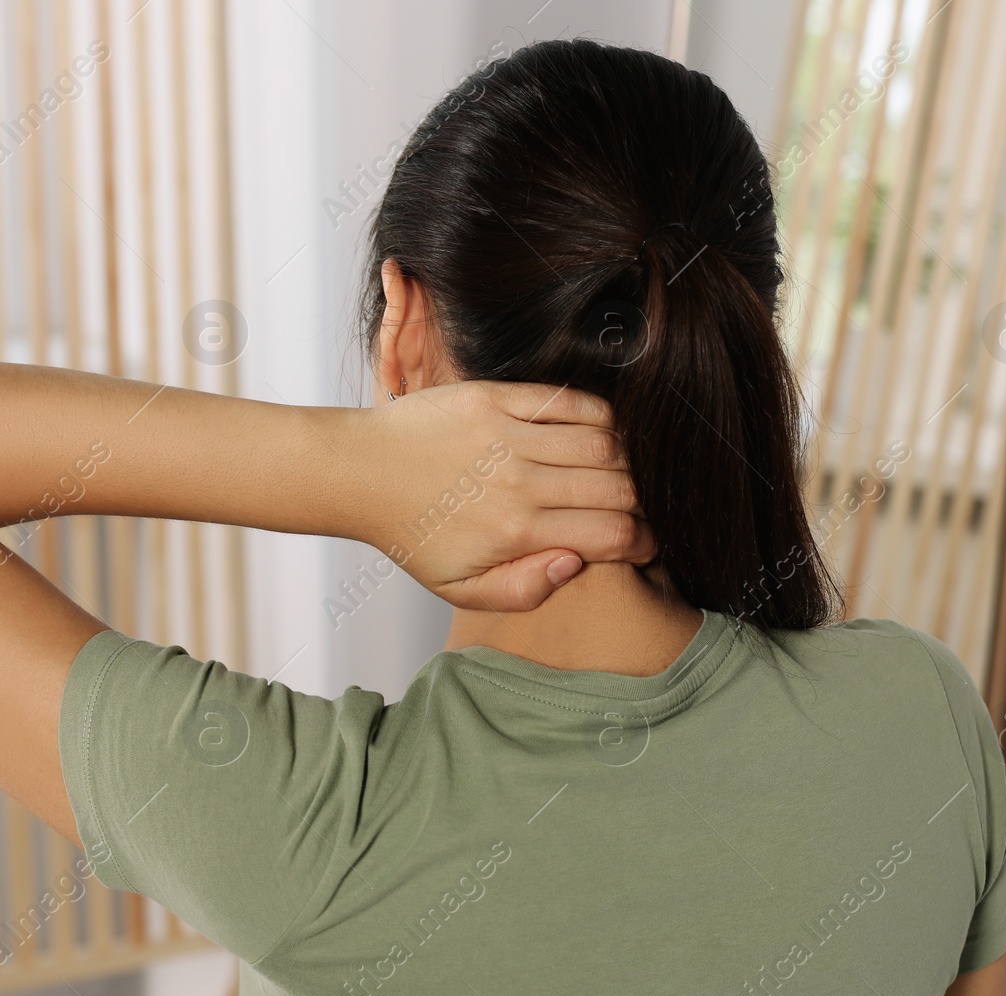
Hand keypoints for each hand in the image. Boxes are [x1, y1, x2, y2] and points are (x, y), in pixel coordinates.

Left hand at [353, 380, 656, 610]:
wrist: (362, 473)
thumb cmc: (413, 535)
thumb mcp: (460, 589)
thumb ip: (524, 589)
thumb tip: (577, 563)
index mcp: (515, 532)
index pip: (612, 534)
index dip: (643, 542)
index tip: (642, 545)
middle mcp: (518, 482)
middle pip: (619, 487)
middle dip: (640, 505)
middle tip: (632, 511)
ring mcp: (508, 434)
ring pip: (605, 443)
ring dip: (624, 461)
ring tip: (615, 476)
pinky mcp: (496, 397)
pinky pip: (571, 400)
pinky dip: (600, 417)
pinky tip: (598, 436)